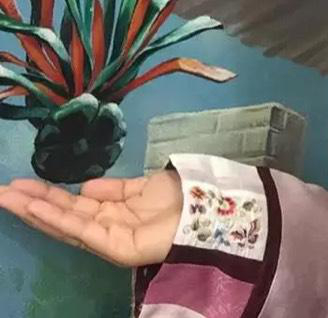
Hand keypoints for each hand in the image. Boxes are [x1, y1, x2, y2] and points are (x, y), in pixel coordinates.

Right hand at [0, 170, 182, 266]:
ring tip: (9, 198)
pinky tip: (36, 208)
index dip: (46, 196)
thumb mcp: (140, 187)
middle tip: (2, 192)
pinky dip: (57, 219)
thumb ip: (112, 190)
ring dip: (35, 210)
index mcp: (110, 212)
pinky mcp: (114, 247)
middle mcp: (104, 226)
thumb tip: (83, 188)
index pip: (71, 205)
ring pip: (64, 223)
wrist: (203, 208)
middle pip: (61, 215)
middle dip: (31, 203)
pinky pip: (81, 231)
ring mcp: (107, 238)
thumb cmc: (177, 197)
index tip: (20, 184)